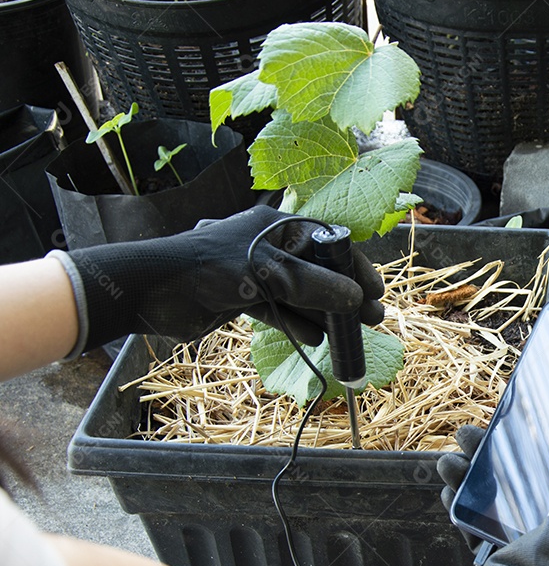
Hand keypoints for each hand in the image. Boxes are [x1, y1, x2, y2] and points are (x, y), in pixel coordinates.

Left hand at [62, 206, 384, 349]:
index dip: (355, 269)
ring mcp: (255, 272)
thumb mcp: (271, 275)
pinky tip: (316, 339)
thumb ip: (316, 287)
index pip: (330, 245)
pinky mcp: (241, 296)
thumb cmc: (212, 267)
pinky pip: (278, 309)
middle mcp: (269, 246)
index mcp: (278, 226)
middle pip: (318, 271)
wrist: (154, 289)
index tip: (376, 293)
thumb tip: (357, 299)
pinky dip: (296, 323)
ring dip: (323, 314)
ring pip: (300, 293)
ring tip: (349, 335)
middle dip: (344, 296)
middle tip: (371, 319)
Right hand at [436, 419, 548, 565]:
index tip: (520, 413)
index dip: (543, 439)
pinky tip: (446, 488)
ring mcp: (520, 540)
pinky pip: (474, 518)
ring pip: (491, 492)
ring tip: (449, 457)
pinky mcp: (493, 553)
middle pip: (520, 475)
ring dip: (470, 473)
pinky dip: (460, 501)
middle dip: (492, 452)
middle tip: (467, 432)